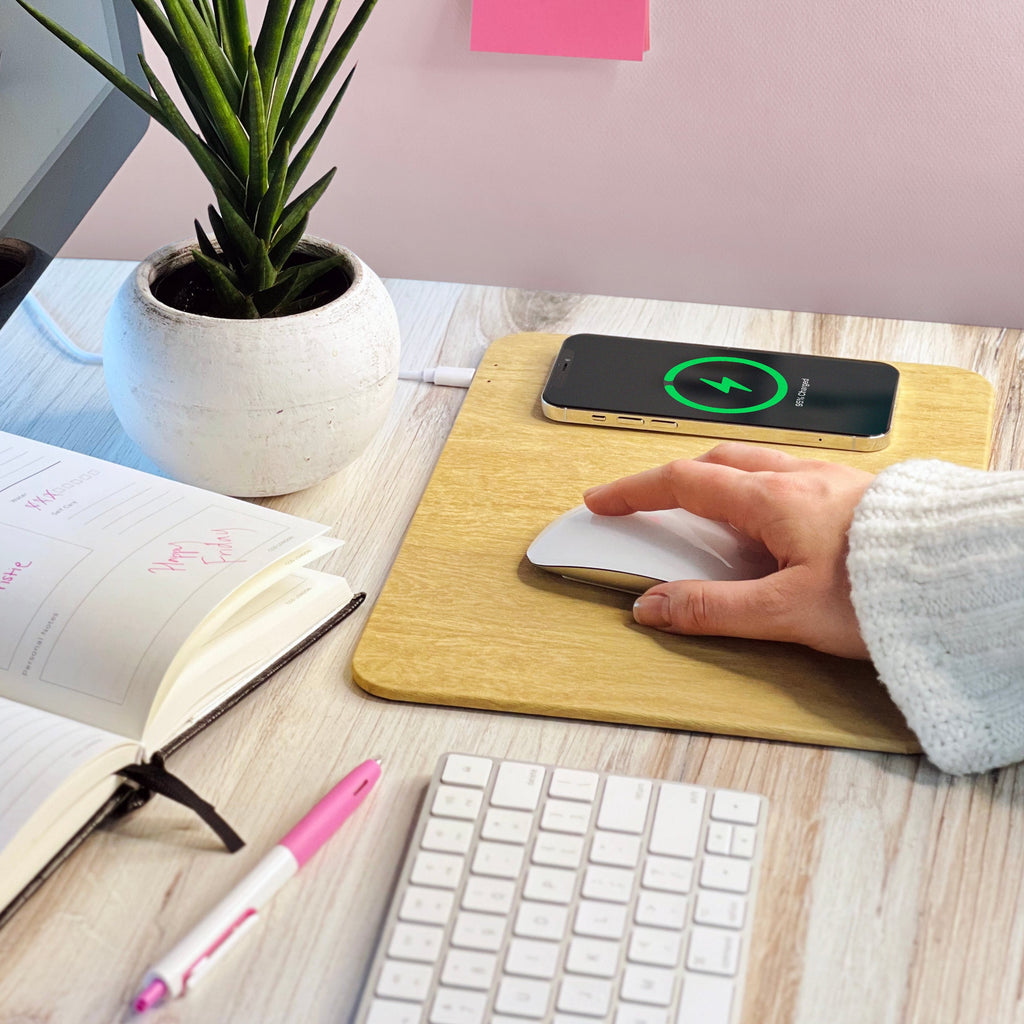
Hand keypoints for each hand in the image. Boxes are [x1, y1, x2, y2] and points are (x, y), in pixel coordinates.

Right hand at [583, 443, 874, 658]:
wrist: (962, 578)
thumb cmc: (888, 591)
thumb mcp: (785, 612)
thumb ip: (712, 610)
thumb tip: (656, 607)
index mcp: (773, 500)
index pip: (682, 483)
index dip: (634, 492)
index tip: (602, 502)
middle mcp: (799, 480)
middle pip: (716, 461)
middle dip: (672, 479)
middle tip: (648, 502)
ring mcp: (830, 483)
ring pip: (755, 463)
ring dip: (717, 479)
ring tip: (704, 513)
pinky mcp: (855, 496)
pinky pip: (789, 476)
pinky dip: (757, 489)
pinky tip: (771, 519)